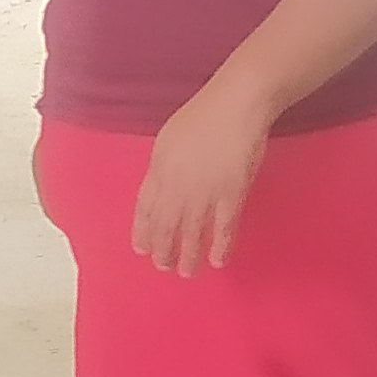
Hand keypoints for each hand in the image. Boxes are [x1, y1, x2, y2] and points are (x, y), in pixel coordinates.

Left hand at [135, 93, 272, 277]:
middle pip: (166, 224)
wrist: (236, 103)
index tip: (141, 248)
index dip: (143, 230)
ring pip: (192, 231)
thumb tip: (160, 184)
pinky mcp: (231, 194)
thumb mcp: (169, 137)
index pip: (145, 207)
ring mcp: (204, 191)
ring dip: (188, 255)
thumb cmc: (204, 113)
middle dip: (163, 249)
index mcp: (159, 168)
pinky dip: (220, 245)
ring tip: (187, 272)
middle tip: (163, 267)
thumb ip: (163, 164)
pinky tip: (218, 260)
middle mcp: (177, 184)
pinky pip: (223, 227)